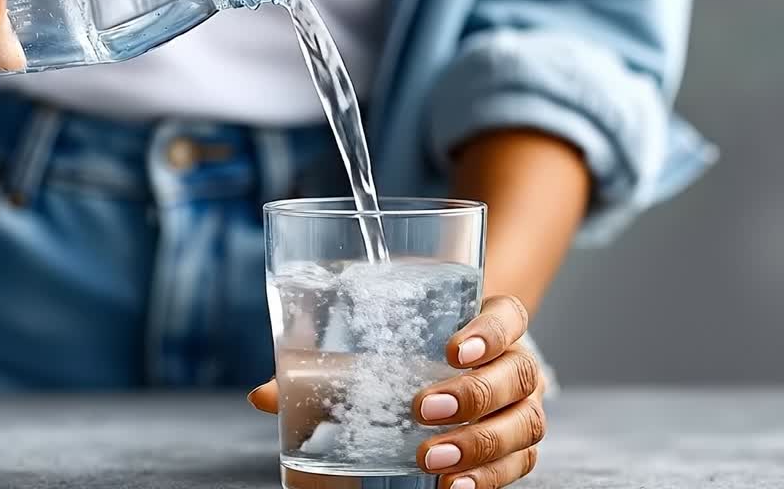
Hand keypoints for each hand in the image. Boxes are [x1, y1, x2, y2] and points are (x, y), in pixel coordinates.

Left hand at [248, 295, 544, 488]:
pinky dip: (490, 478)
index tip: (452, 349)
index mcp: (491, 322)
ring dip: (480, 445)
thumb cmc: (410, 351)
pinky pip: (519, 465)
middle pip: (516, 374)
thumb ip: (324, 365)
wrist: (454, 370)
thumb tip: (264, 396)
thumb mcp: (372, 347)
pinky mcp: (518, 447)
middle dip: (471, 395)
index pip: (508, 316)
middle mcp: (517, 362)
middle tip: (422, 410)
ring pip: (523, 424)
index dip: (490, 331)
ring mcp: (522, 406)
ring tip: (432, 460)